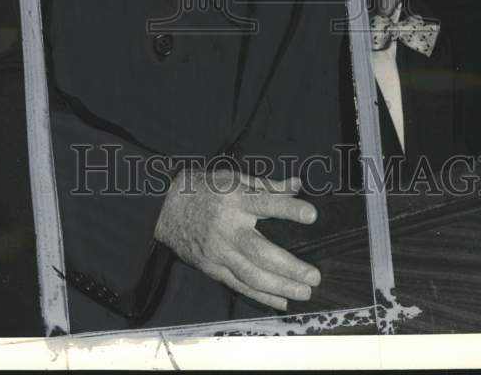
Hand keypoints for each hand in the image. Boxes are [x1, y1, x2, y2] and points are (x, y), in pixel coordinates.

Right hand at [154, 168, 319, 310]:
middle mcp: (227, 227)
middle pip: (261, 251)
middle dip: (289, 266)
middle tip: (314, 276)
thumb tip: (298, 184)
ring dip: (280, 287)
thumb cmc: (206, 189)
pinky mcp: (211, 267)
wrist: (165, 207)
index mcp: (234, 198)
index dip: (288, 208)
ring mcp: (218, 251)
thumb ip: (267, 185)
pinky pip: (239, 285)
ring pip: (252, 275)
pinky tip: (282, 302)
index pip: (266, 202)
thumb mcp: (233, 178)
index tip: (312, 215)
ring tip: (304, 292)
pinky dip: (261, 296)